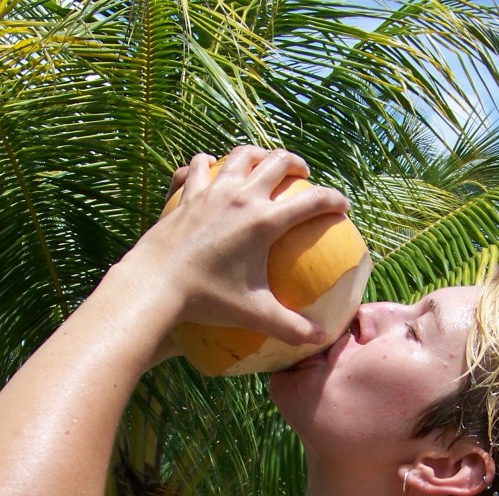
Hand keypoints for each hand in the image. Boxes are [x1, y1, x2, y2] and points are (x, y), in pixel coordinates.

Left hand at [131, 146, 349, 346]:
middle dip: (296, 163)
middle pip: (278, 162)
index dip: (334, 200)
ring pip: (240, 155)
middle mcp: (242, 197)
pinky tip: (209, 170)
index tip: (342, 207)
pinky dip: (206, 165)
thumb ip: (291, 327)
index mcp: (265, 221)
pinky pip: (198, 167)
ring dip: (256, 155)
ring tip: (261, 164)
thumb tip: (321, 338)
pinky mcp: (187, 194)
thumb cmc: (207, 300)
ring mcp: (212, 191)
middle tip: (302, 175)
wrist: (155, 284)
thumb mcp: (254, 314)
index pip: (312, 201)